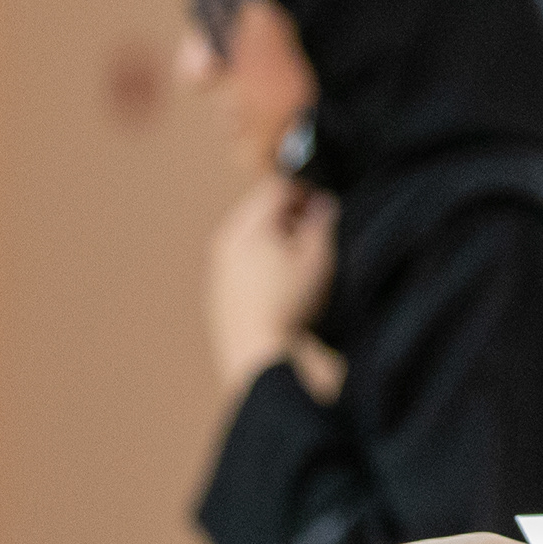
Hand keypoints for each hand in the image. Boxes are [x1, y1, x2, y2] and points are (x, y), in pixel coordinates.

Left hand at [209, 174, 337, 396]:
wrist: (260, 355)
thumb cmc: (289, 305)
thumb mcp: (316, 259)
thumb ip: (321, 224)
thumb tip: (323, 205)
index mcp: (247, 227)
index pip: (275, 189)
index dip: (304, 192)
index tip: (322, 207)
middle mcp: (226, 241)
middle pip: (260, 210)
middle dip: (289, 215)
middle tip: (315, 234)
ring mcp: (219, 267)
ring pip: (251, 236)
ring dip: (276, 239)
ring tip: (300, 263)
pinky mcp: (220, 291)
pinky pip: (243, 261)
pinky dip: (263, 261)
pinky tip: (282, 284)